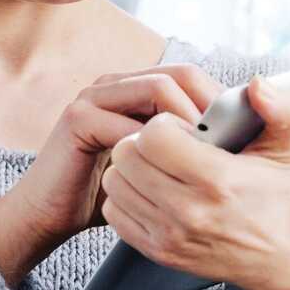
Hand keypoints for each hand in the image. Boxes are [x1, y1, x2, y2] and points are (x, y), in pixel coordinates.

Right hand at [0, 64, 220, 288]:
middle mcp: (116, 83)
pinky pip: (128, 120)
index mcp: (134, 87)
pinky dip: (155, 144)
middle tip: (229, 144)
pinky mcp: (78, 117)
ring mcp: (94, 95)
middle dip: (209, 106)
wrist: (50, 215)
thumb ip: (185, 150)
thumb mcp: (156, 168)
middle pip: (178, 74)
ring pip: (158, 88)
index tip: (240, 136)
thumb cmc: (106, 193)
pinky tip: (170, 169)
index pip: (189, 75)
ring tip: (205, 154)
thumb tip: (236, 146)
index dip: (218, 100)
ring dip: (188, 120)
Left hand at [99, 73, 289, 289]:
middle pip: (127, 155)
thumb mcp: (288, 145)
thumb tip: (257, 85)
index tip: (183, 130)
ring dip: (131, 168)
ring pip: (115, 181)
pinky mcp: (156, 251)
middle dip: (143, 141)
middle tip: (166, 146)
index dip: (164, 123)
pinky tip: (153, 191)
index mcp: (218, 180)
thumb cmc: (274, 192)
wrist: (275, 252)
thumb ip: (282, 108)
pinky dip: (127, 196)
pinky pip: (114, 211)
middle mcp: (189, 212)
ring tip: (159, 168)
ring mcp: (169, 235)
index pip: (154, 136)